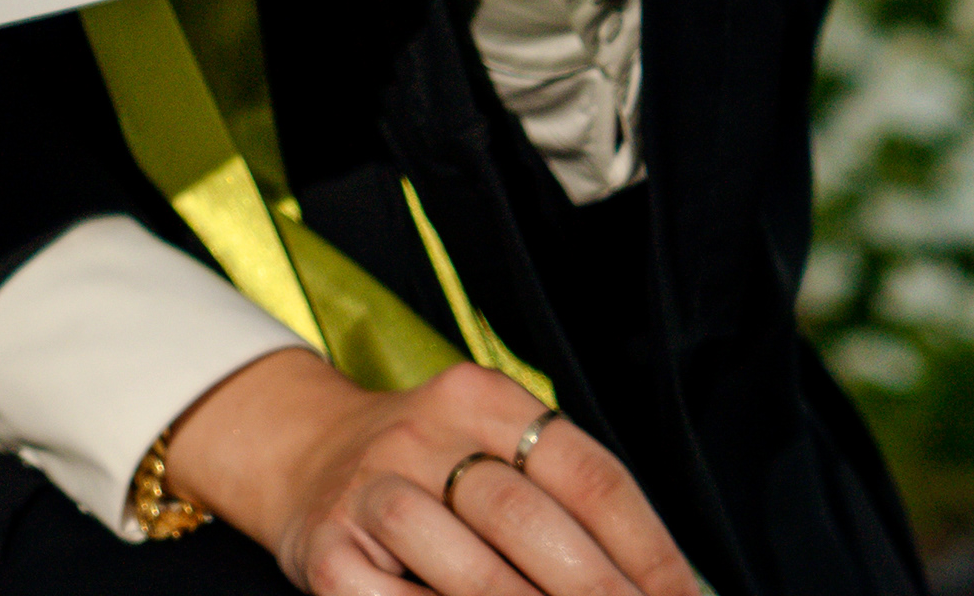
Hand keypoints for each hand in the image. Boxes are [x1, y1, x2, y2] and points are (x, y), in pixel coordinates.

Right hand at [163, 349, 692, 595]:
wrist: (304, 455)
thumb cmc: (434, 470)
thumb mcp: (496, 450)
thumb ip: (570, 505)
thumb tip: (669, 587)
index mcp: (481, 398)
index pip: (586, 473)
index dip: (649, 550)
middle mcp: (421, 433)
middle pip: (528, 519)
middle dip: (598, 594)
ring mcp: (370, 492)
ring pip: (469, 569)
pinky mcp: (327, 552)